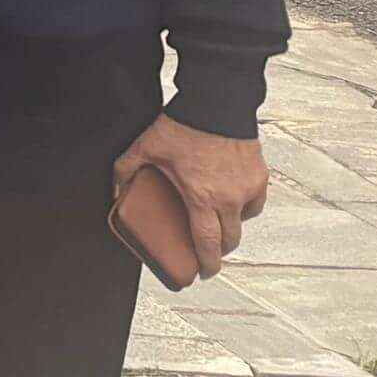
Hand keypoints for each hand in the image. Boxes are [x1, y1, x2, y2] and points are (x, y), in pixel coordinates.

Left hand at [116, 113, 268, 278]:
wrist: (216, 104)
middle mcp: (230, 198)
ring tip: (217, 221)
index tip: (205, 272)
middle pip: (231, 238)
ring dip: (232, 226)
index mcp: (202, 198)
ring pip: (245, 220)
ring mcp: (248, 188)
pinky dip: (245, 205)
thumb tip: (115, 188)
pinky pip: (255, 201)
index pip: (208, 242)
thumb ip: (126, 170)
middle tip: (209, 250)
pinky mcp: (260, 175)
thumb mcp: (146, 148)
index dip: (207, 262)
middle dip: (220, 249)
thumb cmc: (183, 127)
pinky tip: (231, 198)